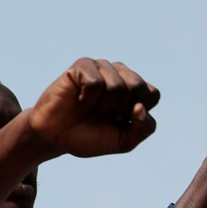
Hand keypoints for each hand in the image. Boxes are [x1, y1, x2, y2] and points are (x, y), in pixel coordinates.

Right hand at [28, 59, 159, 158]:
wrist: (53, 137)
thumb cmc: (87, 137)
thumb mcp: (123, 141)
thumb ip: (143, 128)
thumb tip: (140, 107)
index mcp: (133, 89)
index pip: (153, 94)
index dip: (137, 113)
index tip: (119, 121)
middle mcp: (119, 74)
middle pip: (139, 86)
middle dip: (121, 109)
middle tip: (104, 115)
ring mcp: (101, 67)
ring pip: (117, 85)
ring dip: (102, 106)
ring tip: (90, 108)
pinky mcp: (82, 66)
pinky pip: (96, 83)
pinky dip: (88, 98)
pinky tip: (79, 100)